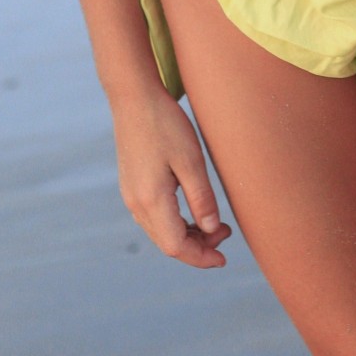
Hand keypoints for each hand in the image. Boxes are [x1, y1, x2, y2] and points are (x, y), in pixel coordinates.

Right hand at [111, 86, 233, 268]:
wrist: (133, 97)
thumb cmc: (165, 124)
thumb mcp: (191, 161)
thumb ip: (202, 199)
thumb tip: (212, 230)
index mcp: (151, 199)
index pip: (175, 246)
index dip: (201, 257)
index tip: (224, 258)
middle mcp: (136, 204)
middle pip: (167, 243)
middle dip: (198, 247)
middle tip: (226, 232)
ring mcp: (130, 195)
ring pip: (160, 232)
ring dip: (187, 235)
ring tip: (214, 224)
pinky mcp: (130, 186)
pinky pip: (153, 218)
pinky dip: (174, 223)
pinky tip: (192, 211)